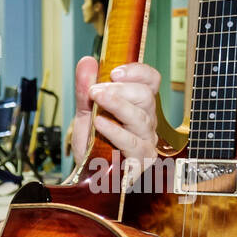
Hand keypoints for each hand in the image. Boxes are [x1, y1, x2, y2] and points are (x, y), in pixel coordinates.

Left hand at [69, 58, 159, 172]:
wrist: (87, 173)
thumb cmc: (92, 143)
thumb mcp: (85, 112)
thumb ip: (85, 89)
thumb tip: (86, 62)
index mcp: (139, 105)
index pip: (150, 81)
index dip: (137, 72)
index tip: (114, 72)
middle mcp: (147, 121)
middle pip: (145, 96)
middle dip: (120, 90)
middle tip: (95, 90)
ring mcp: (146, 140)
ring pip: (140, 118)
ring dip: (117, 105)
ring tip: (96, 99)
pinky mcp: (140, 160)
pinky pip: (132, 143)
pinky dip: (116, 131)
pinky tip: (100, 124)